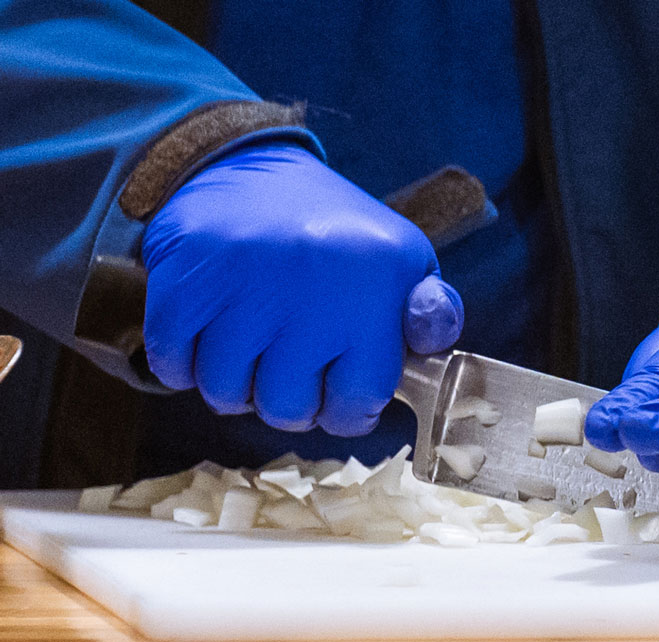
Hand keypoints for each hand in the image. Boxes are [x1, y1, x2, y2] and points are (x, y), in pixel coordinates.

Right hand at [142, 143, 462, 435]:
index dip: (350, 410)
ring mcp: (243, 287)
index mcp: (376, 287)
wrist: (246, 163)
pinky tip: (208, 336)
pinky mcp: (183, 283)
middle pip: (288, 410)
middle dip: (292, 402)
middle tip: (292, 368)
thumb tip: (435, 341)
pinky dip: (185, 366)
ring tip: (252, 350)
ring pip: (227, 395)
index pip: (360, 402)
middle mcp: (312, 289)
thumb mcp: (403, 260)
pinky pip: (174, 369)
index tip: (342, 392)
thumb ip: (432, 311)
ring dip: (235, 387)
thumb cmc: (335, 232)